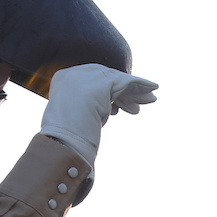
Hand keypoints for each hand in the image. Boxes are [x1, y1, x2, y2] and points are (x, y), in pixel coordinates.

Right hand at [41, 63, 158, 163]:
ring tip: (151, 100)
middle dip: (124, 93)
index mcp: (64, 80)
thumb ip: (82, 111)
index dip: (107, 95)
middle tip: (137, 106)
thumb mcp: (70, 121)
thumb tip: (96, 119)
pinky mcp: (105, 83)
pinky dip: (142, 84)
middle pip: (106, 80)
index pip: (91, 82)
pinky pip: (128, 81)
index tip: (117, 111)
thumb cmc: (64, 141)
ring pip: (118, 82)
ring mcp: (89, 77)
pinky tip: (154, 87)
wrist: (62, 142)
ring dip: (136, 92)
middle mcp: (75, 74)